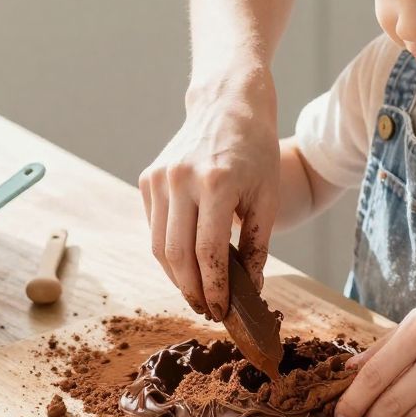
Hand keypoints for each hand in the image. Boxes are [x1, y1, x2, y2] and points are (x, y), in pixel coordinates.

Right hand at [139, 72, 279, 319]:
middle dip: (192, 289)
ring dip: (176, 276)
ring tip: (196, 292)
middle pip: (177, 255)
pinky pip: (154, 227)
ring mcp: (159, 178)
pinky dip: (168, 251)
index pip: (208, 252)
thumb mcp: (267, 197)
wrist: (227, 105)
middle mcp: (180, 180)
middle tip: (206, 309)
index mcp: (215, 184)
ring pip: (159, 245)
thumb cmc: (255, 151)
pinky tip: (186, 263)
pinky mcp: (148, 178)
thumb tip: (250, 290)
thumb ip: (256, 246)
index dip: (214, 288)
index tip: (222, 310)